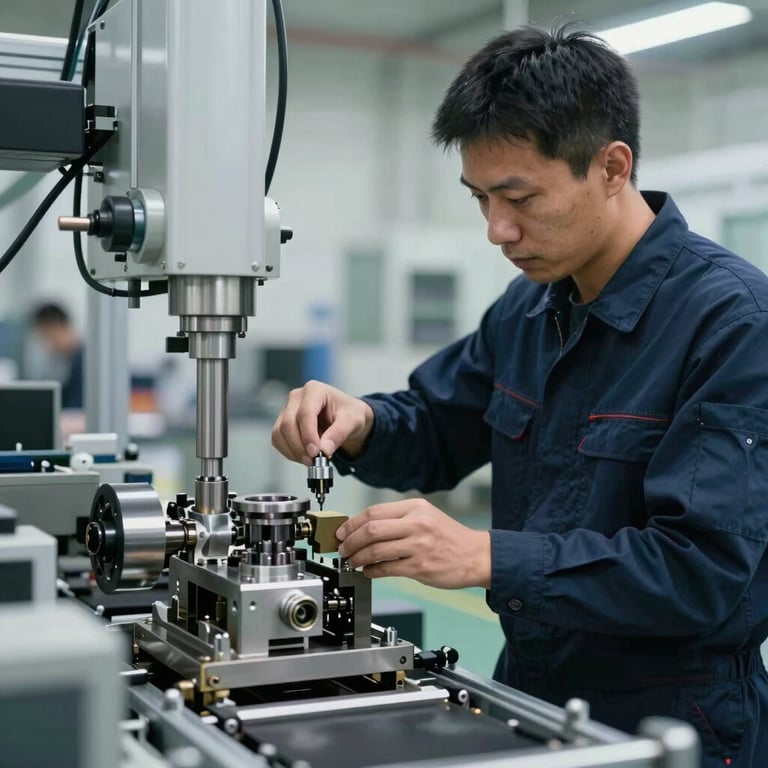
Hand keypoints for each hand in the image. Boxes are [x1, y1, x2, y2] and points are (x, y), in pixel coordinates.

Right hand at [271, 380, 374, 465]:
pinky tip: (304, 456)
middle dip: (300, 446)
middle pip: (288, 423)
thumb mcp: (353, 421)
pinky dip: (289, 452)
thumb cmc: (349, 414)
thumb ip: (339, 433)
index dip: (308, 435)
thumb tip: (324, 449)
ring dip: (294, 451)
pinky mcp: (283, 423)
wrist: (346, 419)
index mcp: (315, 390)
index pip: (305, 413)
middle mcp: (297, 397)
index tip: (315, 452)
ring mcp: (287, 409)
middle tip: (314, 460)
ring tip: (311, 460)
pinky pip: (278, 440)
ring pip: (279, 433)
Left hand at [336, 499, 490, 588]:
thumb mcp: (426, 516)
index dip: (352, 523)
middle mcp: (416, 523)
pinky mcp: (420, 566)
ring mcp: (418, 545)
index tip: (342, 532)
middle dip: (350, 541)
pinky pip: (387, 568)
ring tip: (352, 562)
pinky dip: (372, 571)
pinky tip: (368, 571)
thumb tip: (364, 529)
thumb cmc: (449, 537)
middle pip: (371, 529)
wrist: (476, 555)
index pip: (374, 512)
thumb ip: (398, 520)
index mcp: (415, 508)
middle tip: (343, 549)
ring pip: (376, 550)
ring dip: (358, 558)